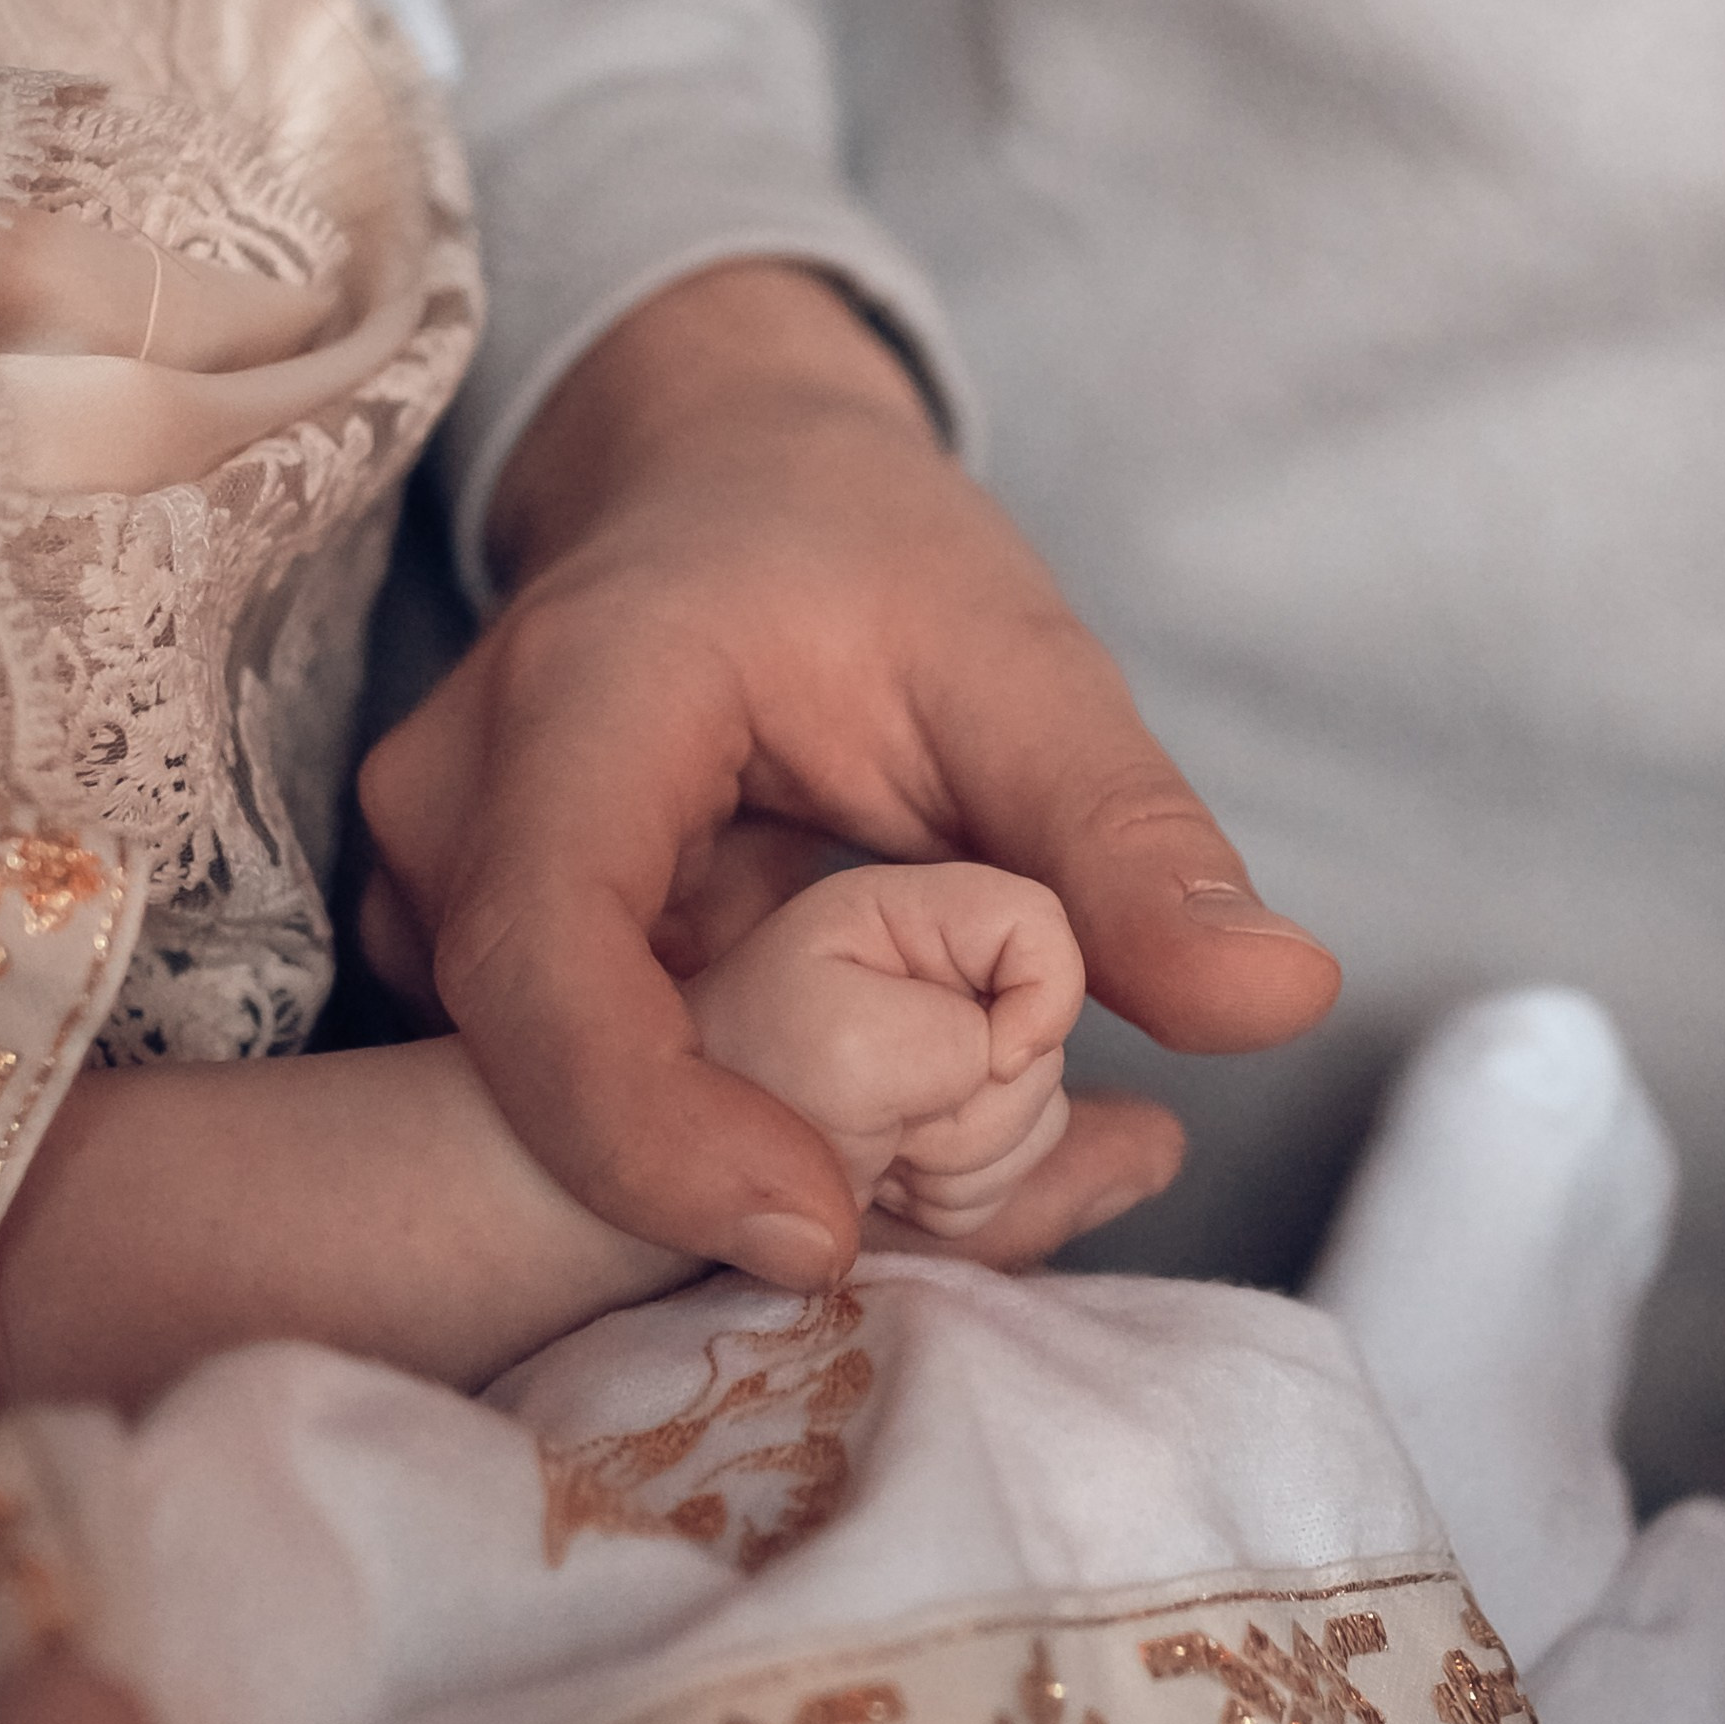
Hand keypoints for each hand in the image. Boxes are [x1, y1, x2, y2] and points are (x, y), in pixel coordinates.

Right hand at [360, 261, 1338, 1290]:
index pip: (549, 968)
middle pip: (548, 1071)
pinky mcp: (476, 953)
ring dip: (742, 1152)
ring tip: (928, 1146)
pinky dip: (721, 1127)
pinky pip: (582, 1086)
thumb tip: (1285, 1000)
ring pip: (558, 1104)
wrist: (724, 486)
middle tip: (949, 1192)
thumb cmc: (865, 558)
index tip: (824, 1237)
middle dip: (740, 1166)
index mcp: (576, 709)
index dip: (658, 1136)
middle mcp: (456, 814)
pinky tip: (852, 1114)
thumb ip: (1135, 843)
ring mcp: (439, 891)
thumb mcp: (1024, 677)